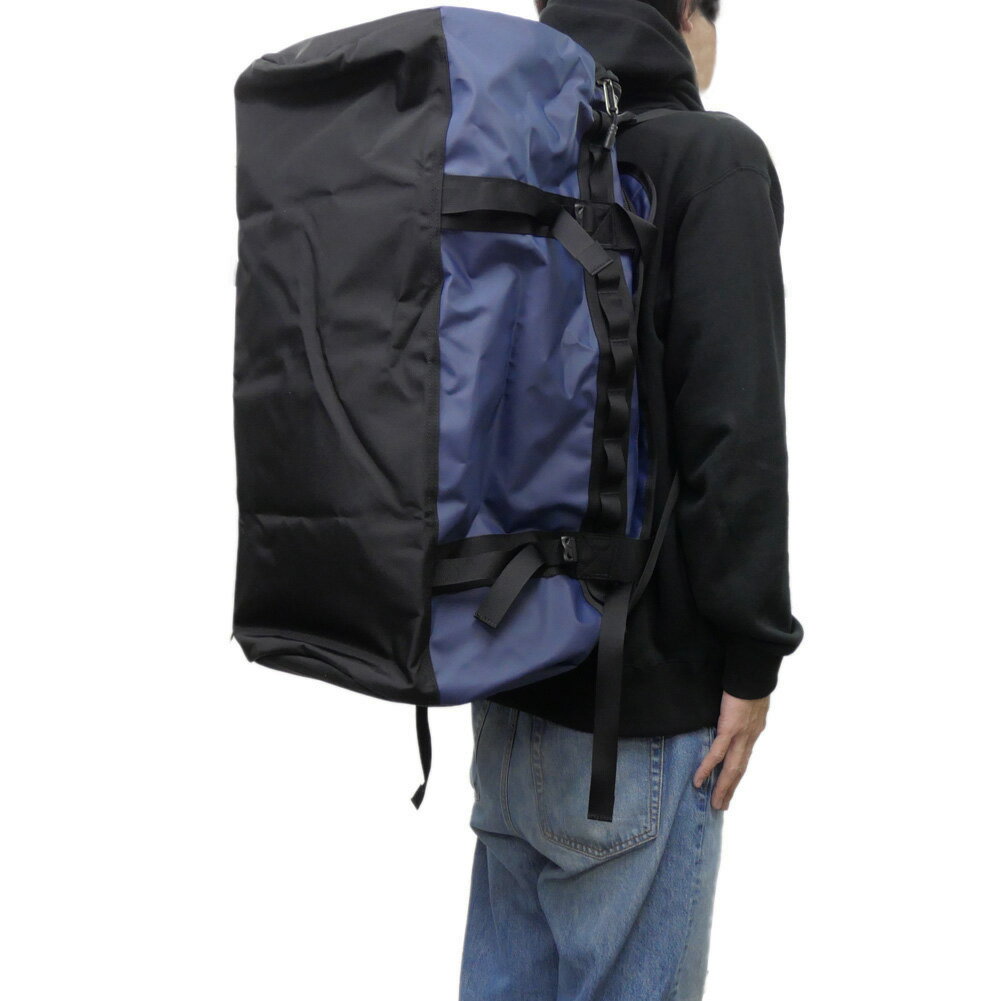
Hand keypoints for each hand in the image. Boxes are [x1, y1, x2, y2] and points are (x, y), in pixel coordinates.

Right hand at [693, 692, 769, 810]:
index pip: (744, 759)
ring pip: (731, 768)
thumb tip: (735, 717)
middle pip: (739, 770)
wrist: (753, 675)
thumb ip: (744, 714)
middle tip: (721, 805)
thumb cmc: (749, 683)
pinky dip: (708, 768)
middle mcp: (749, 739)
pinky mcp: (730, 730)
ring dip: (722, 787)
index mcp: (753, 732)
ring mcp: (741, 736)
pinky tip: (698, 779)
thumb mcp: (749, 702)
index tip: (731, 788)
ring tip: (715, 803)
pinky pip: (717, 753)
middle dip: (730, 789)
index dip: (737, 775)